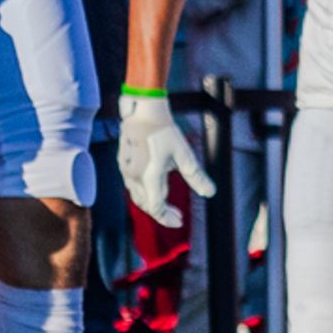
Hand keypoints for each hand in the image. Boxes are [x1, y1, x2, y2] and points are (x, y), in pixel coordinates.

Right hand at [118, 92, 213, 226]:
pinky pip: (132, 185)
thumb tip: (210, 193)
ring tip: (167, 204)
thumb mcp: (184, 155)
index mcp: (149, 177)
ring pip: (137, 196)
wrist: (143, 112)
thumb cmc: (164, 131)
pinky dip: (144, 193)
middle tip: (177, 215)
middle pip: (146, 205)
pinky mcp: (123, 163)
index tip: (180, 221)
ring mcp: (126, 170)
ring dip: (152, 204)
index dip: (167, 218)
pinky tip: (154, 187)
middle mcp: (134, 177)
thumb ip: (196, 176)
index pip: (156, 208)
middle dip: (163, 213)